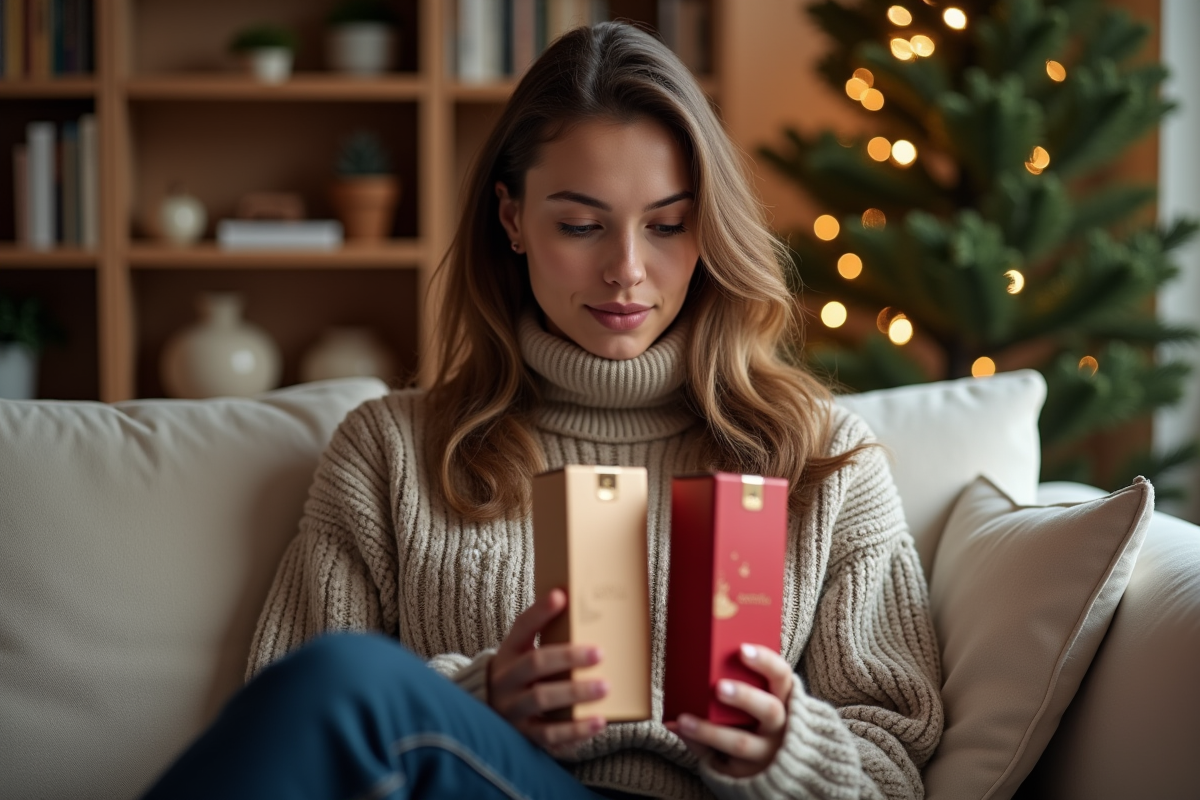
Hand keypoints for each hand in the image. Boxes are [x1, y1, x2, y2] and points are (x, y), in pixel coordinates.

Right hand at [488, 588, 608, 754]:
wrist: (491, 715)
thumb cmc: (523, 678)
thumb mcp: (525, 655)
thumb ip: (549, 639)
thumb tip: (588, 611)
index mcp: (509, 652)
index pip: (522, 627)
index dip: (540, 612)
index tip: (561, 596)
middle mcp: (505, 679)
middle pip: (534, 663)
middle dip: (567, 656)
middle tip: (600, 653)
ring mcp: (512, 708)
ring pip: (540, 698)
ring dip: (575, 692)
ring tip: (605, 687)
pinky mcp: (523, 735)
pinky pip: (548, 735)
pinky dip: (575, 730)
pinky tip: (599, 721)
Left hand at [666, 644, 793, 777]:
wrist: (778, 765)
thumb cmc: (759, 718)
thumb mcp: (760, 698)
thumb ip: (736, 679)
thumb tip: (692, 657)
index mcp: (784, 700)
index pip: (781, 676)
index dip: (765, 662)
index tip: (742, 649)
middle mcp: (780, 727)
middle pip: (769, 711)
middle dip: (744, 697)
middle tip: (719, 687)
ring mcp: (765, 752)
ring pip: (741, 743)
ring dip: (710, 731)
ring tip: (684, 720)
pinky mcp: (748, 771)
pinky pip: (722, 761)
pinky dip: (699, 745)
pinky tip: (682, 733)